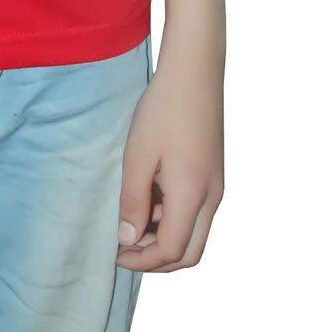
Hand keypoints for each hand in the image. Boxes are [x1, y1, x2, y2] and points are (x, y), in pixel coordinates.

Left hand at [115, 43, 224, 271]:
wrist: (195, 70)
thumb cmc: (164, 108)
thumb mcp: (139, 155)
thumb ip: (133, 200)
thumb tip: (129, 239)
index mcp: (193, 195)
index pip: (171, 250)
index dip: (141, 260)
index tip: (114, 253)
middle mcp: (212, 197)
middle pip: (190, 253)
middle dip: (157, 260)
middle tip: (126, 248)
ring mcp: (216, 185)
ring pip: (195, 233)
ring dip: (165, 237)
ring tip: (133, 216)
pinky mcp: (214, 173)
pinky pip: (197, 211)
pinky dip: (173, 217)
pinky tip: (150, 195)